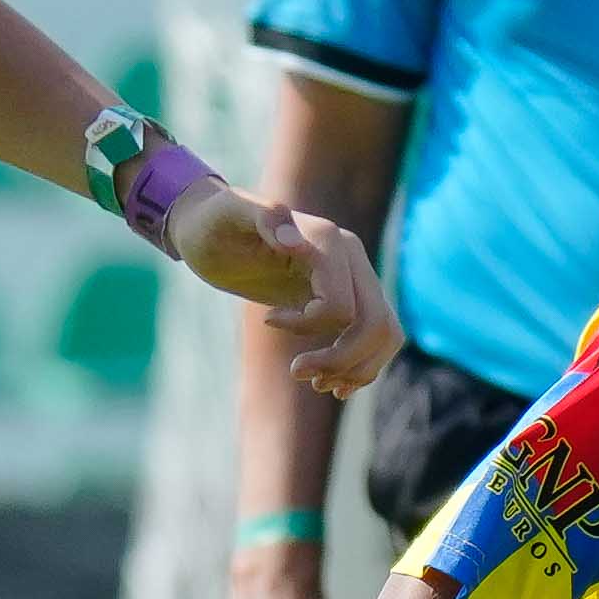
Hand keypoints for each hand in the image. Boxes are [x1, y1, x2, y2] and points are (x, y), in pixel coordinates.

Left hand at [166, 179, 402, 400]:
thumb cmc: (214, 222)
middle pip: (376, 325)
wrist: (213, 228)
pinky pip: (376, 335)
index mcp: (329, 239)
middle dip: (342, 360)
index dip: (308, 327)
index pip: (342, 307)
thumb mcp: (228, 215)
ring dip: (357, 368)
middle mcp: (351, 255)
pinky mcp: (347, 293)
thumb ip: (264, 217)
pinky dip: (361, 365)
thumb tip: (293, 241)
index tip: (268, 319)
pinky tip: (330, 382)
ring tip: (316, 382)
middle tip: (298, 372)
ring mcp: (353, 275)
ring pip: (385, 333)